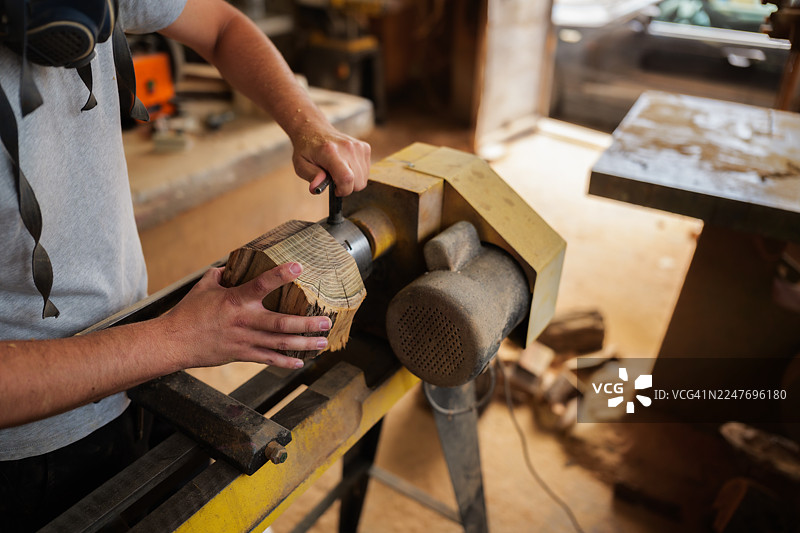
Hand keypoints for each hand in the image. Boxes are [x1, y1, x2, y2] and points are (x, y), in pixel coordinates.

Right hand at [160, 263, 330, 369]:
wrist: (173, 342)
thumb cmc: (188, 312)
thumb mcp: (204, 287)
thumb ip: (221, 274)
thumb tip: (231, 266)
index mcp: (235, 300)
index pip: (261, 284)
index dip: (281, 275)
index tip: (298, 266)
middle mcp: (244, 321)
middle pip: (281, 323)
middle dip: (306, 323)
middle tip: (325, 321)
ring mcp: (244, 340)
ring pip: (279, 343)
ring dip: (303, 344)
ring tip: (322, 342)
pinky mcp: (241, 354)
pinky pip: (268, 359)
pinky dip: (285, 362)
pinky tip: (300, 362)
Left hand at [291, 123, 370, 195]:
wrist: (314, 129)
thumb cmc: (306, 148)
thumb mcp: (300, 165)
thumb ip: (311, 176)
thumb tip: (316, 188)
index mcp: (330, 151)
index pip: (346, 178)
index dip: (342, 190)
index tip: (335, 190)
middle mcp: (347, 147)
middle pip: (358, 182)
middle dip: (347, 187)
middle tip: (334, 179)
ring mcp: (358, 146)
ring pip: (364, 178)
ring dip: (353, 181)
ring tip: (339, 171)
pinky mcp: (364, 147)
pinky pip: (366, 171)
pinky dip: (357, 173)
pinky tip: (346, 166)